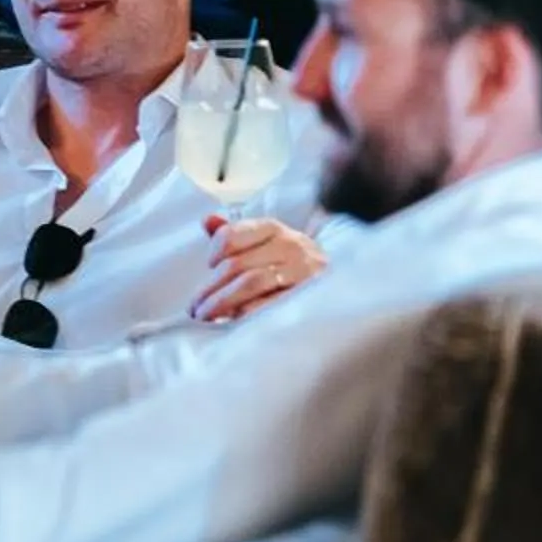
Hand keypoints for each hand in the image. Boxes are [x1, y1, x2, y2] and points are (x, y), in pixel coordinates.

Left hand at [191, 215, 324, 322]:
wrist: (346, 283)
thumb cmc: (289, 264)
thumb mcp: (263, 243)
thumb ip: (233, 234)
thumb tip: (208, 220)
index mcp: (272, 229)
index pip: (231, 236)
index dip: (214, 252)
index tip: (208, 267)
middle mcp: (290, 245)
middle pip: (237, 265)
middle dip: (210, 289)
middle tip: (194, 308)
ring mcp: (303, 270)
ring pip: (252, 282)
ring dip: (223, 302)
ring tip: (206, 317)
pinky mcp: (312, 295)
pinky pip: (273, 304)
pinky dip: (249, 313)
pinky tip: (235, 321)